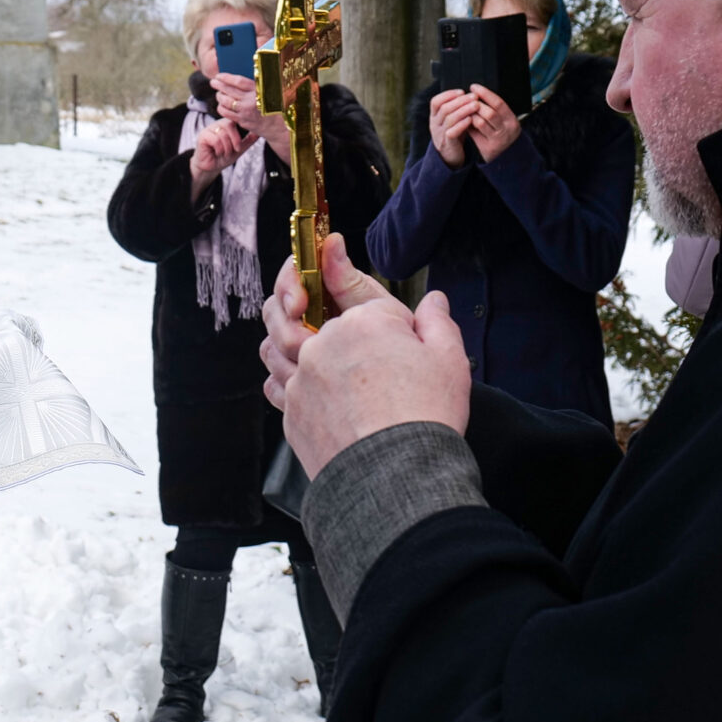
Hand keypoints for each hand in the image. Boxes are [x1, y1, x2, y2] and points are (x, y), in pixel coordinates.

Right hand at [188, 115, 249, 196]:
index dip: (241, 129)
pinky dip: (219, 149)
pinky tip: (218, 153)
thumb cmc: (224, 156)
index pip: (236, 120)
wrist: (212, 168)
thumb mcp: (239, 149)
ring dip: (227, 147)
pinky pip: (215, 139)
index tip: (241, 143)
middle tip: (236, 150)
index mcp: (227, 125)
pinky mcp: (203, 136)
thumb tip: (259, 133)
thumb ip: (248, 141)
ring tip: (225, 153)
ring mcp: (209, 129)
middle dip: (236, 139)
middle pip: (229, 124)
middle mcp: (217, 124)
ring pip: (222, 134)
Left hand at [214, 73, 293, 161]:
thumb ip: (258, 84)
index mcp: (259, 91)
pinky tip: (222, 105)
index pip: (238, 82)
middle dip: (218, 85)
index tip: (219, 75)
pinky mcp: (242, 121)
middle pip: (229, 91)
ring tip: (218, 93)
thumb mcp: (271, 92)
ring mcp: (245, 113)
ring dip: (219, 96)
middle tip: (213, 82)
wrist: (280, 127)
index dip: (226, 78)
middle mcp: (251, 101)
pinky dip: (221, 108)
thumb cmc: (275, 106)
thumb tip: (243, 77)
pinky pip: (226, 113)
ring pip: (225, 102)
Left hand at [261, 235, 468, 473]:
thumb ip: (437, 323)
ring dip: (275, 331)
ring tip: (281, 325)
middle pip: (292, 309)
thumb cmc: (426, 417)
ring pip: (273, 346)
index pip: (345, 281)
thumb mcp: (448, 359)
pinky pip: (273, 385)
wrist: (396, 476)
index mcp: (366, 322)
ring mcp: (303, 379)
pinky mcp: (293, 414)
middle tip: (292, 285)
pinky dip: (276, 374)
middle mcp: (325, 345)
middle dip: (288, 291)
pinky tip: (282, 374)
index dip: (333, 259)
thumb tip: (435, 302)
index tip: (327, 244)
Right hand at [426, 90, 473, 167]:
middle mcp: (434, 124)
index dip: (448, 94)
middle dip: (461, 100)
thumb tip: (468, 94)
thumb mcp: (452, 120)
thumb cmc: (454, 134)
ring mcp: (439, 134)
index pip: (435, 101)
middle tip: (474, 96)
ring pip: (449, 118)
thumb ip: (456, 109)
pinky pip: (452, 132)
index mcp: (434, 117)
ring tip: (476, 105)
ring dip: (464, 110)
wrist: (450, 157)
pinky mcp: (447, 144)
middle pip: (444, 108)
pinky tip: (471, 119)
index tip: (462, 91)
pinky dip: (462, 124)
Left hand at [463, 86, 522, 158]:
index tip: (474, 87)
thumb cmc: (501, 132)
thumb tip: (475, 93)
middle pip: (489, 113)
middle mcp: (506, 130)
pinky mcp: (487, 147)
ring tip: (465, 109)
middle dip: (476, 104)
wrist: (507, 155)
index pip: (498, 103)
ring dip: (470, 114)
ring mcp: (497, 140)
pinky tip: (464, 120)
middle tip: (466, 99)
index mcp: (511, 120)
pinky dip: (467, 124)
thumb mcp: (503, 120)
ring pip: (480, 122)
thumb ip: (492, 109)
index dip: (485, 93)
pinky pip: (473, 133)